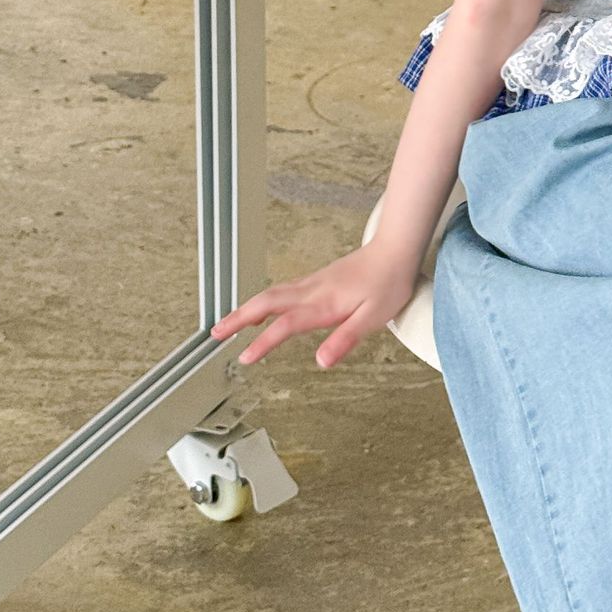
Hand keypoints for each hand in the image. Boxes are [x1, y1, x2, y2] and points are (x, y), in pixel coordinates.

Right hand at [209, 242, 420, 369]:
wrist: (396, 250)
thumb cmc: (388, 284)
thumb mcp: (374, 318)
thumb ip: (346, 339)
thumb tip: (321, 361)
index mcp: (323, 303)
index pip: (285, 324)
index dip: (262, 342)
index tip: (244, 357)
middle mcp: (312, 291)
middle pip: (266, 302)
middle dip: (237, 318)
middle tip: (215, 334)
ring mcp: (313, 283)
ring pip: (271, 294)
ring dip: (246, 308)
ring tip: (227, 323)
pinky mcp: (317, 280)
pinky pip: (282, 289)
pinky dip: (263, 300)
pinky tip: (262, 308)